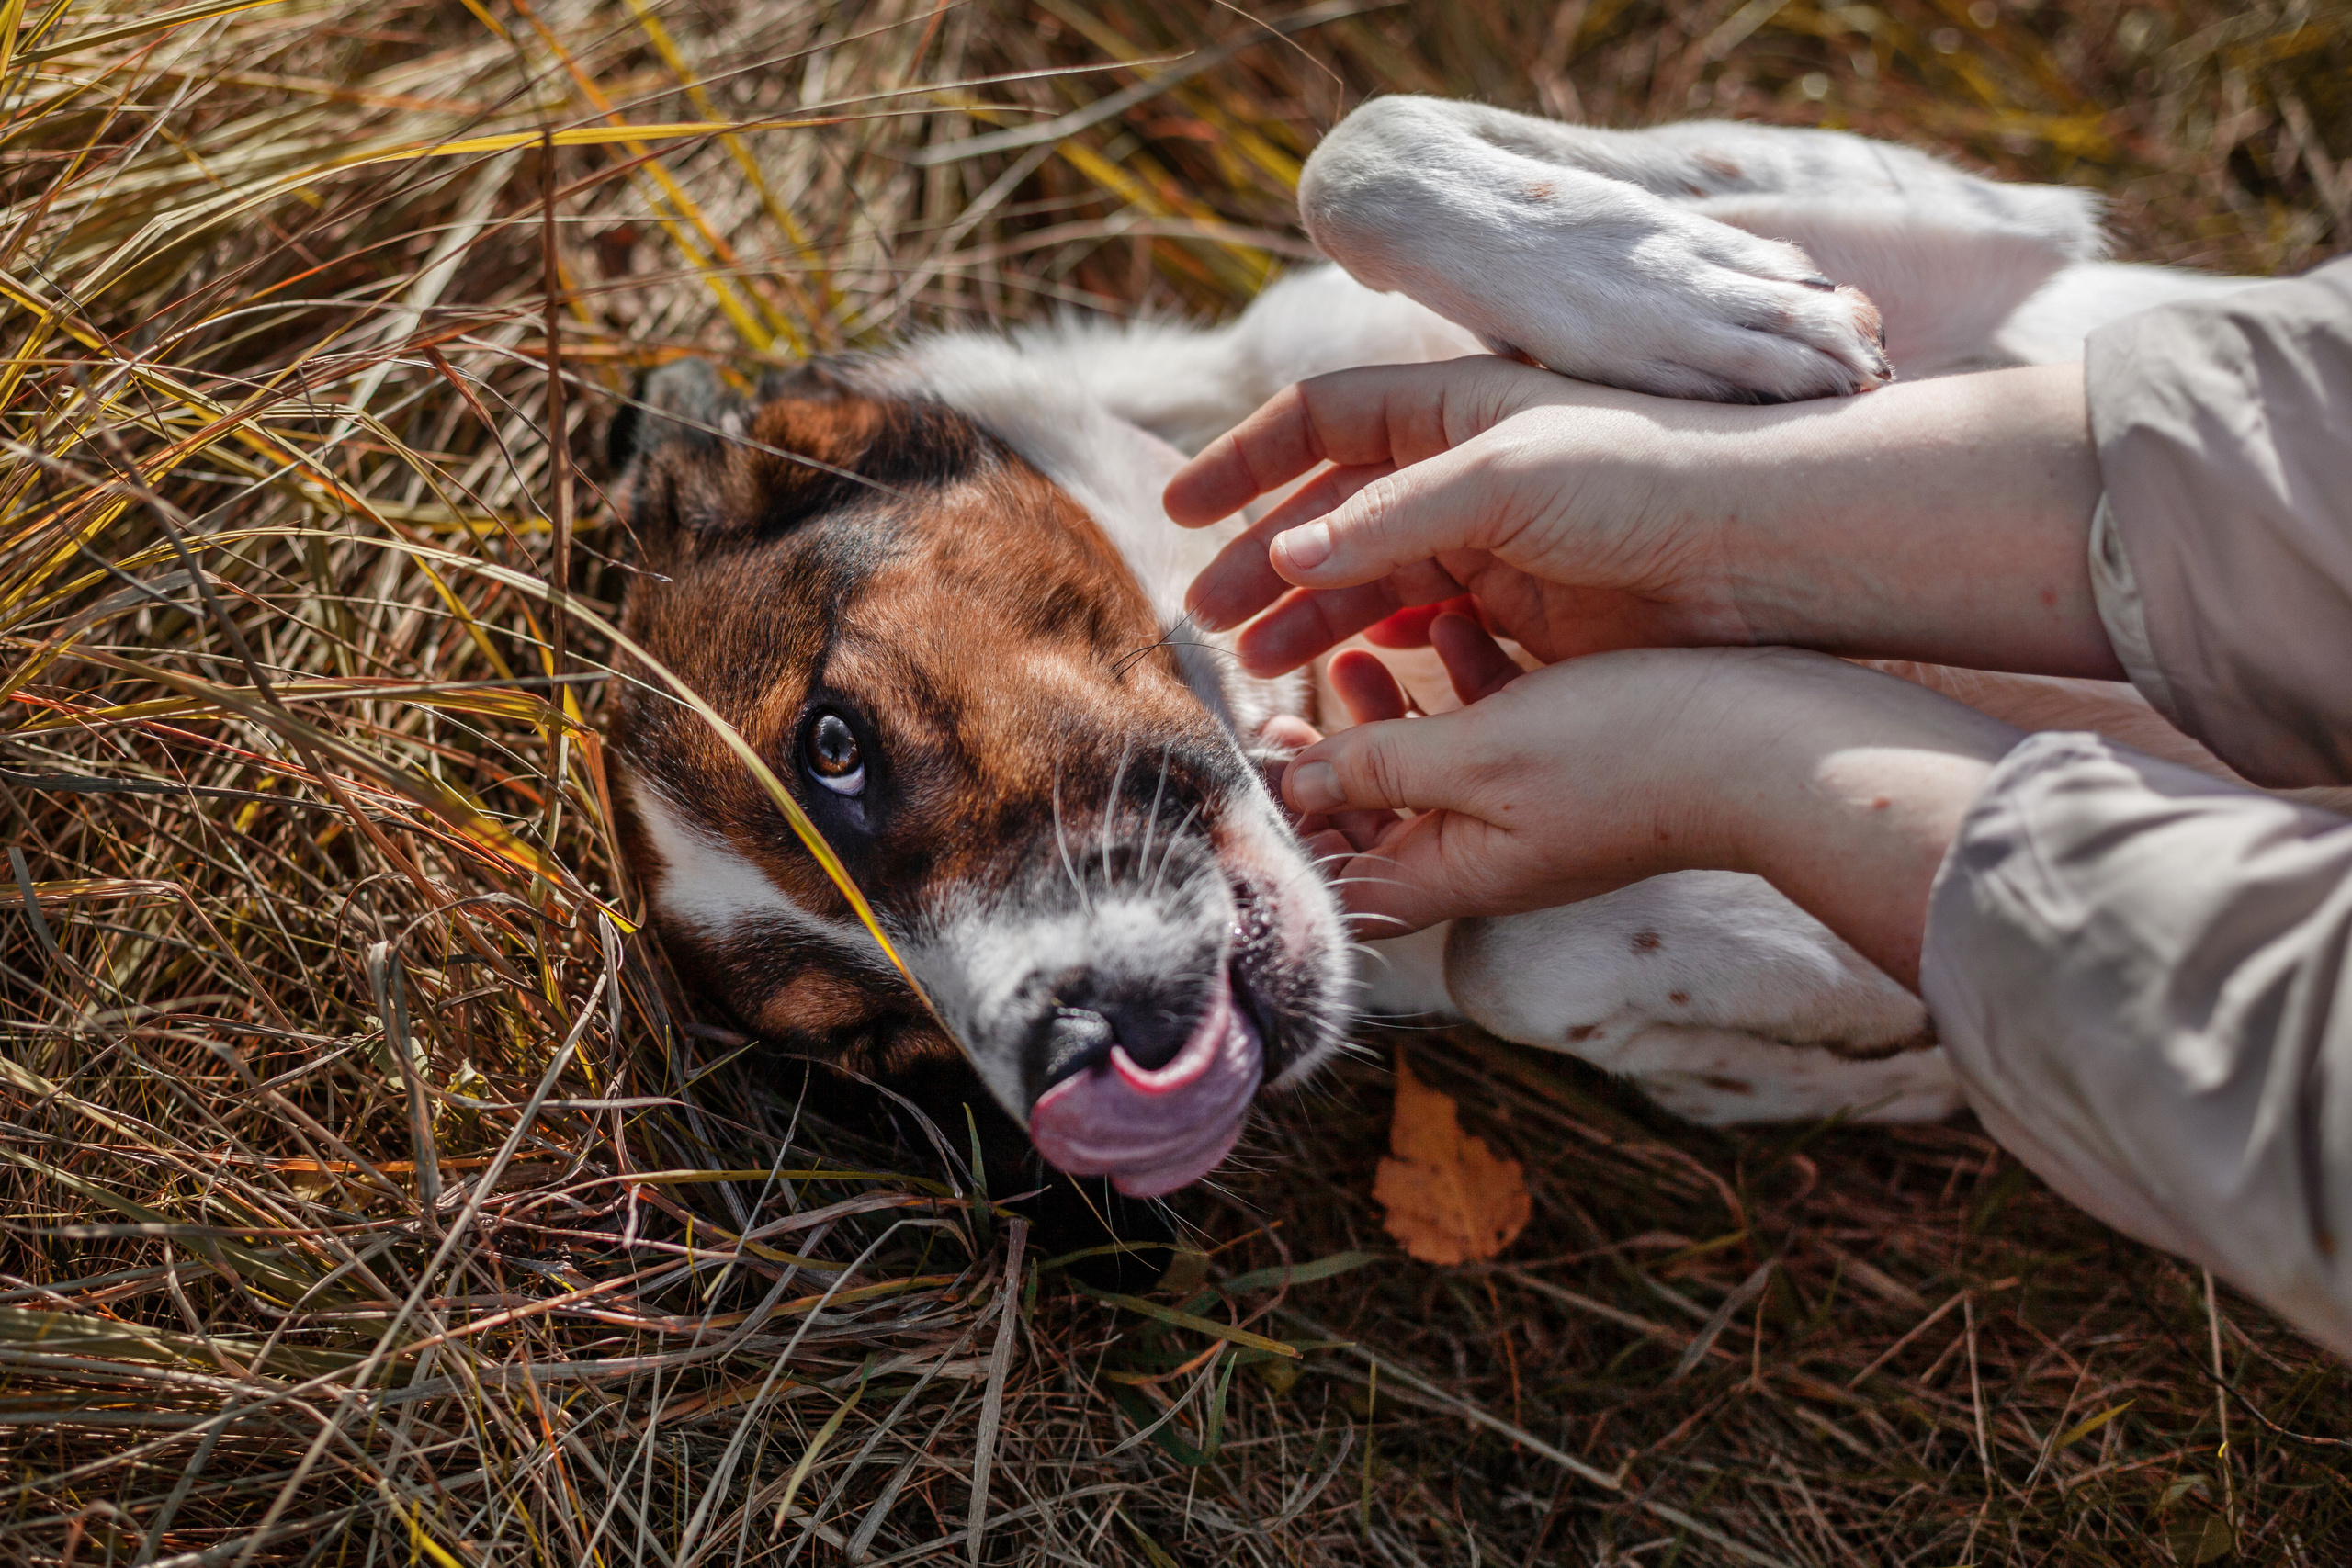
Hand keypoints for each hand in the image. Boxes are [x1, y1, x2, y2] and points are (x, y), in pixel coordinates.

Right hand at [1169, 357, 2118, 682]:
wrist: (1763, 555)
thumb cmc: (1647, 480)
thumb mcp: (1505, 478)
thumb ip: (1390, 517)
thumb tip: (1283, 558)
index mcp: (1454, 408)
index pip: (1321, 421)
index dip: (1245, 462)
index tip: (1179, 514)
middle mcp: (1462, 473)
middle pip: (1330, 511)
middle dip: (1261, 561)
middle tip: (1207, 619)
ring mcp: (1488, 546)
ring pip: (1367, 580)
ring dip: (1305, 617)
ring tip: (1253, 664)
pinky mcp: (1520, 614)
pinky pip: (1420, 631)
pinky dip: (1369, 652)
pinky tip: (1335, 680)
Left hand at [1284, 626, 2021, 985]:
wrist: (1777, 743)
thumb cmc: (1626, 752)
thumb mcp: (1478, 753)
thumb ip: (1379, 767)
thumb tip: (1294, 784)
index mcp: (1456, 871)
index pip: (1340, 874)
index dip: (1284, 825)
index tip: (1248, 756)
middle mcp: (1492, 856)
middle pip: (1376, 824)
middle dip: (1323, 764)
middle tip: (1275, 702)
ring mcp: (1537, 814)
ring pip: (1433, 769)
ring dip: (1384, 716)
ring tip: (1350, 652)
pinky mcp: (1578, 767)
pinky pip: (1497, 732)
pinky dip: (1461, 684)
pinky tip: (1450, 619)